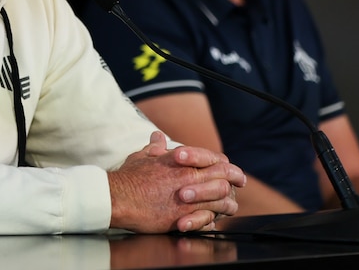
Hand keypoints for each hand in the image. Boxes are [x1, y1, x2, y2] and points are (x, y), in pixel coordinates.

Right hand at [107, 131, 245, 232]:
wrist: (118, 197)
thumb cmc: (129, 177)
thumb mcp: (143, 157)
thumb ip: (155, 148)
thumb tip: (157, 137)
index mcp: (181, 162)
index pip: (213, 159)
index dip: (225, 164)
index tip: (230, 168)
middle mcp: (188, 178)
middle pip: (223, 176)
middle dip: (235, 180)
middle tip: (240, 183)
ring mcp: (187, 198)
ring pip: (220, 199)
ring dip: (227, 203)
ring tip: (230, 207)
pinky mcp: (182, 217)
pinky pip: (206, 219)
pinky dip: (212, 220)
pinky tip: (213, 222)